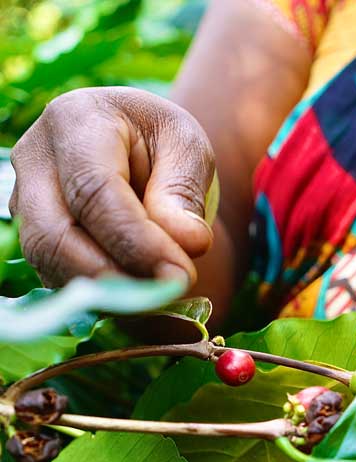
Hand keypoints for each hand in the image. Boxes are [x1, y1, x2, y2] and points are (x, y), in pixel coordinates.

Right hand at [9, 87, 214, 286]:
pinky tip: (141, 304)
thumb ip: (185, 192)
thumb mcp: (187, 150)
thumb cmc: (162, 144)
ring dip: (107, 295)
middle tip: (168, 297)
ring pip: (50, 264)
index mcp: (76, 121)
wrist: (137, 151)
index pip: (94, 190)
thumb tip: (187, 242)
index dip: (135, 241)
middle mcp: (36, 160)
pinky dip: (100, 300)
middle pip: (54, 235)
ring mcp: (25, 202)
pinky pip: (58, 279)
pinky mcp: (33, 238)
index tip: (180, 275)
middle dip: (113, 278)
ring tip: (160, 303)